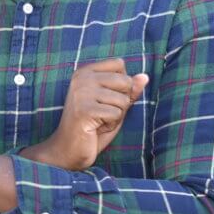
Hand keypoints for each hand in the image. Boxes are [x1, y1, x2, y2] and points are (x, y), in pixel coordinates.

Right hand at [22, 59, 148, 170]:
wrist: (68, 149)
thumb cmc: (93, 126)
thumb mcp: (113, 104)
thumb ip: (128, 90)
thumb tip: (145, 77)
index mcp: (85, 72)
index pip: (119, 64)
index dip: (122, 84)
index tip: (104, 98)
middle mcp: (81, 78)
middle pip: (125, 81)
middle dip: (122, 101)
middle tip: (102, 112)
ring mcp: (81, 93)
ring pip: (123, 100)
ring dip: (116, 115)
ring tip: (98, 121)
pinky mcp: (85, 109)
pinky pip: (116, 114)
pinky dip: (111, 124)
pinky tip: (96, 127)